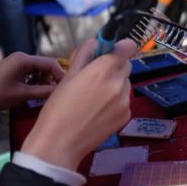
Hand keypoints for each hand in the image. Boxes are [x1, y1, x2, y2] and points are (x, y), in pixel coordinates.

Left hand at [0, 52, 64, 110]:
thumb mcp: (22, 95)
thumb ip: (44, 92)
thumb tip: (61, 92)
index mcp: (24, 60)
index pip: (51, 63)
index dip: (61, 75)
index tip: (66, 88)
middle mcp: (22, 58)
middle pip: (46, 66)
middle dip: (52, 79)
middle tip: (55, 93)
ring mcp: (17, 63)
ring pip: (39, 70)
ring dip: (44, 81)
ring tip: (42, 94)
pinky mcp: (14, 69)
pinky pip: (31, 73)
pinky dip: (35, 82)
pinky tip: (33, 92)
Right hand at [21, 38, 136, 170]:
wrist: (60, 143)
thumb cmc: (59, 109)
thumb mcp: (68, 75)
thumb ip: (85, 54)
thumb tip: (97, 42)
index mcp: (103, 70)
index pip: (127, 47)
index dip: (120, 47)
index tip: (112, 51)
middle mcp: (118, 83)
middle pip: (126, 65)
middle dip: (114, 66)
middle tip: (95, 76)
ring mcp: (125, 100)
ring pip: (125, 83)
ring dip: (115, 84)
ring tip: (94, 97)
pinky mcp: (126, 114)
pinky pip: (125, 100)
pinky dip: (116, 101)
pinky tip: (98, 110)